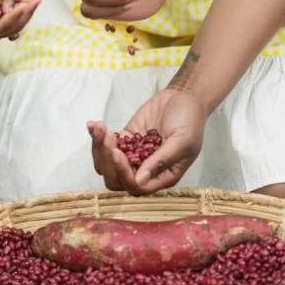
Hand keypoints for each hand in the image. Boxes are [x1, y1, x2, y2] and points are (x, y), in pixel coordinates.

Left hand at [87, 86, 205, 193]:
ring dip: (99, 149)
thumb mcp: (181, 141)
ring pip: (107, 164)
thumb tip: (139, 181)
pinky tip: (94, 124)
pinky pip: (106, 145)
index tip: (117, 153)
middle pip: (116, 180)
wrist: (184, 97)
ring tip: (99, 128)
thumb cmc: (190, 121)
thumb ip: (161, 161)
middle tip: (107, 141)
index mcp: (162, 177)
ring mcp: (133, 154)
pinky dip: (97, 137)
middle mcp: (145, 170)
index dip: (123, 174)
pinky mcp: (125, 139)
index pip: (136, 187)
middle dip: (107, 163)